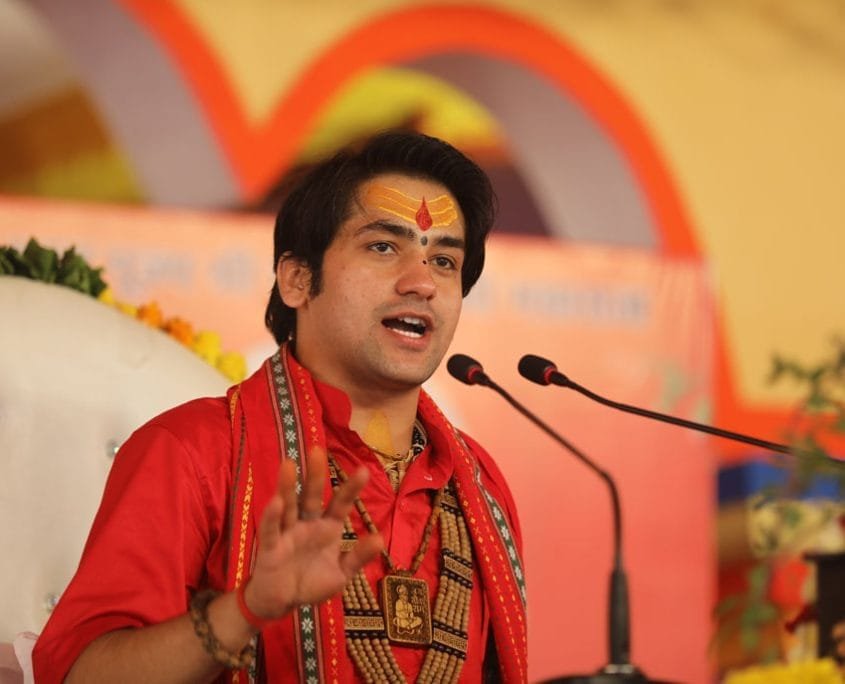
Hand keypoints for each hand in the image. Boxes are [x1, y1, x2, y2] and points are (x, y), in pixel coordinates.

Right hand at [243, 445, 381, 620]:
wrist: (282, 602)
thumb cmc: (312, 582)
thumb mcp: (341, 573)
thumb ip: (358, 557)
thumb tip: (380, 539)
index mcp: (327, 527)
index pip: (341, 503)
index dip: (351, 488)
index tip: (364, 470)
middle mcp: (308, 523)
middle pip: (312, 495)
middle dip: (315, 474)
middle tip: (317, 449)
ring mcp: (288, 532)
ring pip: (289, 505)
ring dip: (288, 486)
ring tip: (289, 464)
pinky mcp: (270, 546)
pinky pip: (271, 529)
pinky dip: (272, 516)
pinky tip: (275, 501)